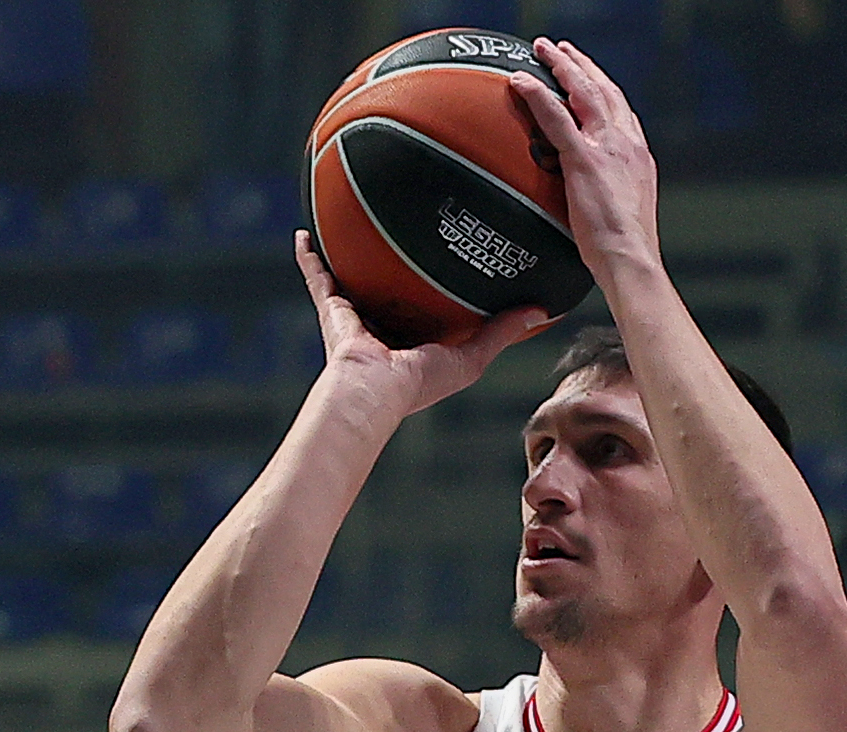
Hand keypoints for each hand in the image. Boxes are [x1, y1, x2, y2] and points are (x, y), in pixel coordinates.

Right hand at [296, 234, 550, 418]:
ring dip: (350, 256)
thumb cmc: (419, 385)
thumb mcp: (470, 356)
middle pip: (391, 289)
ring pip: (354, 278)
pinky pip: (318, 276)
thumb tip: (542, 310)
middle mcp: (384, 325)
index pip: (428, 309)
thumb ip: (502, 332)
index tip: (449, 265)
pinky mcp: (332, 309)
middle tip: (405, 233)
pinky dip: (309, 257)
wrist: (373, 391)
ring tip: (350, 225)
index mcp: (415, 339)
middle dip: (394, 268)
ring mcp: (356, 316)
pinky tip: (304, 232)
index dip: (439, 290)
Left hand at [511, 41, 659, 281]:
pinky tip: (520, 81)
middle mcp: (625, 142)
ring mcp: (605, 147)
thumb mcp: (625, 211)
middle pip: (603, 89)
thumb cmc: (625, 250)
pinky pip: (555, 117)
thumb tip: (590, 197)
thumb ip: (610, 190)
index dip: (602, 85)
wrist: (632, 259)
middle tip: (560, 49)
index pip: (619, 108)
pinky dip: (537, 94)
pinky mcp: (584, 159)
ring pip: (582, 91)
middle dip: (581, 65)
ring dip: (560, 65)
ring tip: (541, 51)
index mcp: (636, 153)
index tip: (587, 74)